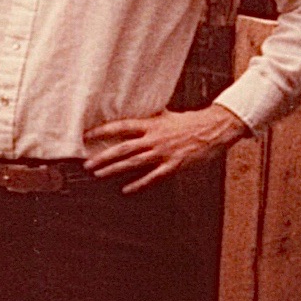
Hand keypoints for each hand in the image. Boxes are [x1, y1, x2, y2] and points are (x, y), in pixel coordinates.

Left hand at [83, 105, 248, 192]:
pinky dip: (139, 184)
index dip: (103, 130)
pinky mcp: (174, 165)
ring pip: (134, 163)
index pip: (121, 127)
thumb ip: (149, 117)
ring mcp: (164, 153)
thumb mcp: (166, 115)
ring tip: (98, 174)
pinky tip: (126, 190)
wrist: (213, 129)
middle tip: (87, 164)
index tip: (87, 135)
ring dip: (114, 169)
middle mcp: (154, 139)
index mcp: (151, 125)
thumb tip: (136, 110)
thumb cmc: (190, 122)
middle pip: (123, 148)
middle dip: (103, 156)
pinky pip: (153, 177)